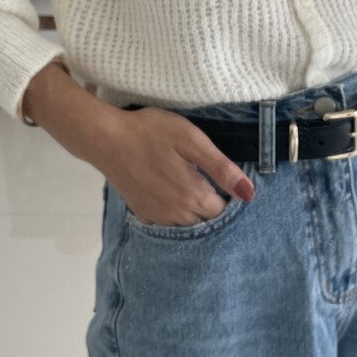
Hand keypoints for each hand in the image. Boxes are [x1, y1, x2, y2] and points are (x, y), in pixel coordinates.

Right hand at [96, 106, 255, 226]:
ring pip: (187, 223)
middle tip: (208, 178)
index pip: (224, 210)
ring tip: (190, 182)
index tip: (223, 178)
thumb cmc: (152, 133)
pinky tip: (171, 190)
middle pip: (206, 219)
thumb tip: (250, 194)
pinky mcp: (142, 213)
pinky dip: (174, 211)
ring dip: (194, 209)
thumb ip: (222, 169)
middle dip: (212, 204)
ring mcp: (157, 217)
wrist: (106, 138)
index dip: (228, 195)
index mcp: (193, 197)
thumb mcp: (193, 141)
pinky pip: (167, 221)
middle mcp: (176, 215)